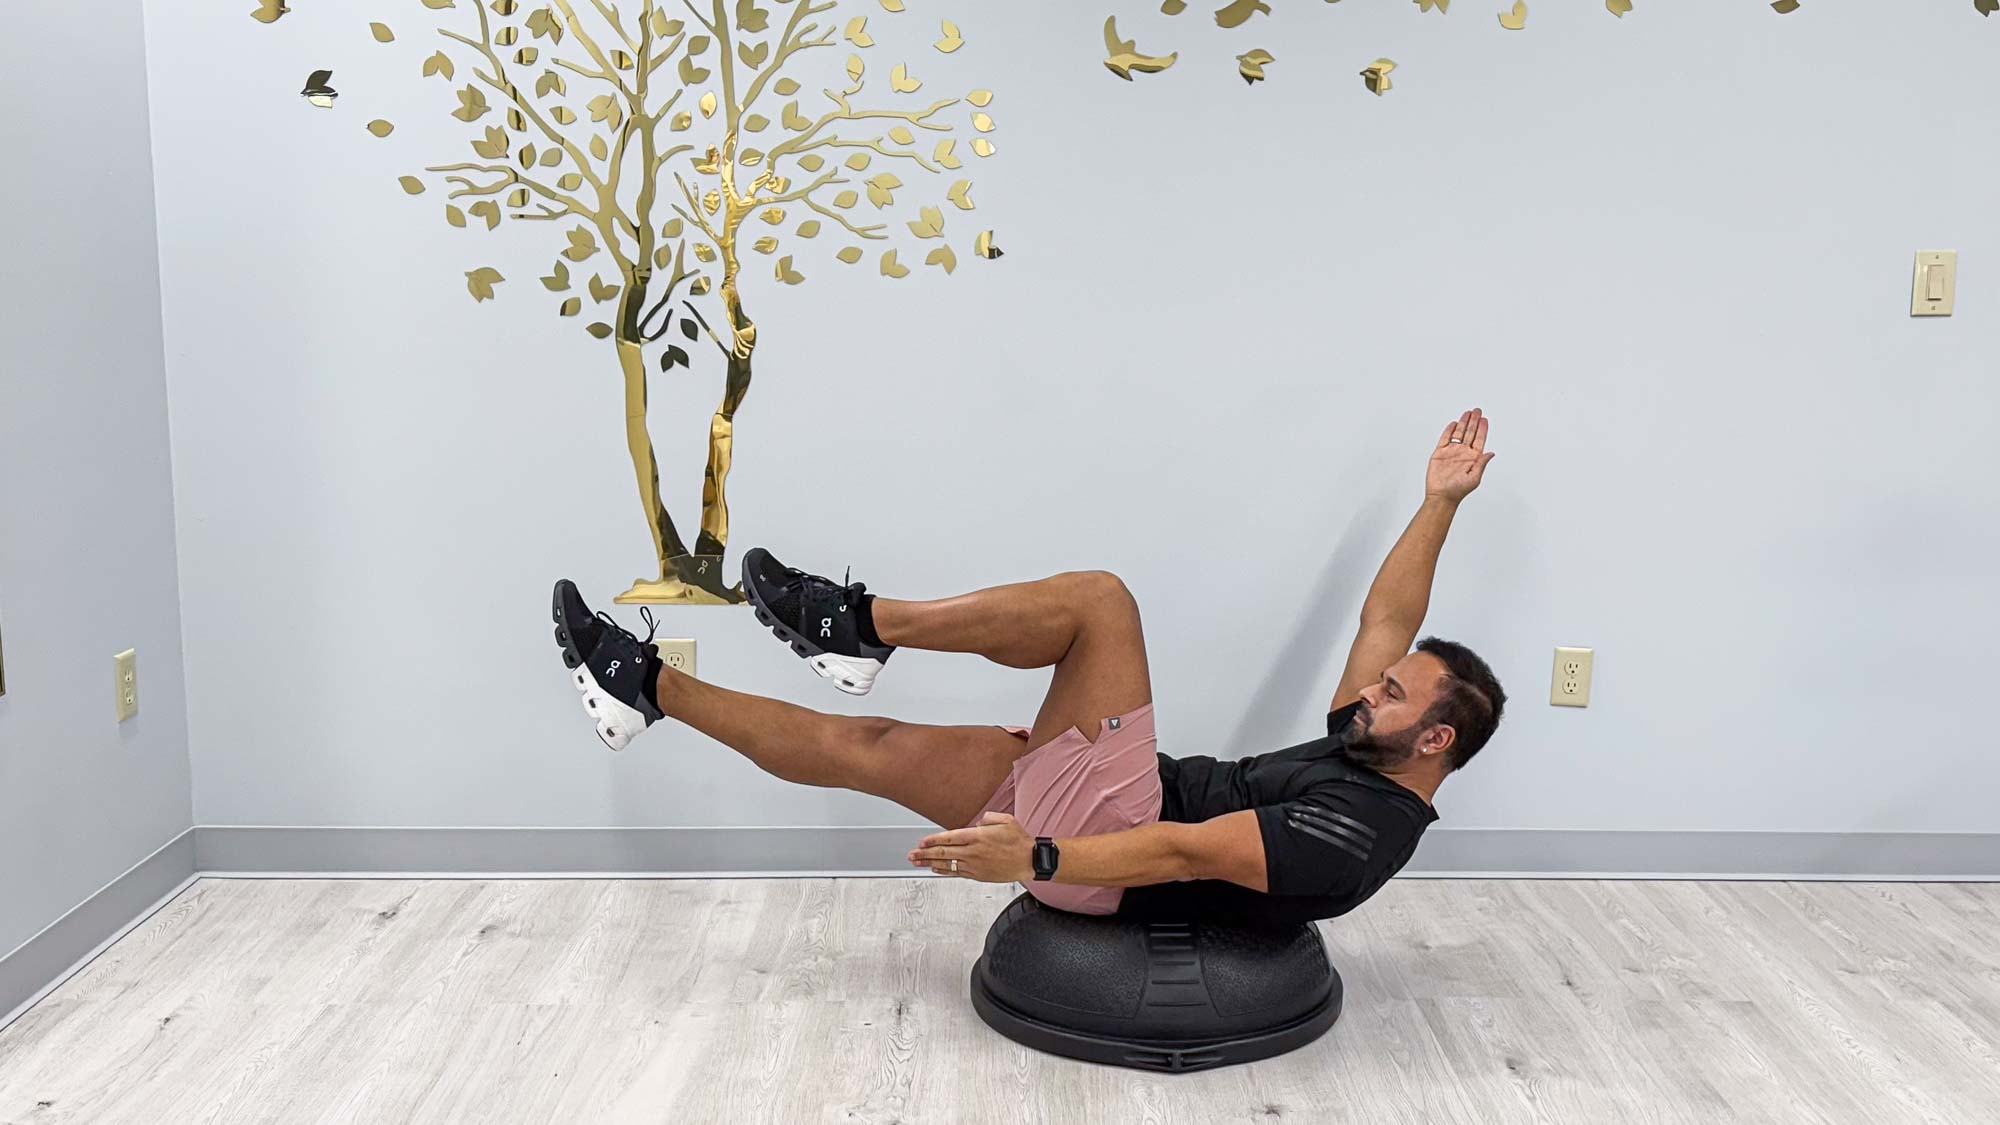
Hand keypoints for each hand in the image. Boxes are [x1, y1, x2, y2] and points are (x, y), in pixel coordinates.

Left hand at [908, 812, 1034, 883]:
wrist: (1030, 861)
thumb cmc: (1019, 841)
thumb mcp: (1005, 820)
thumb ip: (988, 818)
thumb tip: (977, 822)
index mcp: (977, 836)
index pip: (949, 838)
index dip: (933, 840)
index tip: (921, 842)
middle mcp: (973, 851)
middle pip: (943, 853)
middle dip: (925, 853)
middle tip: (912, 854)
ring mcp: (975, 865)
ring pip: (947, 864)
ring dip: (930, 863)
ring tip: (917, 863)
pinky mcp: (978, 875)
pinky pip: (957, 873)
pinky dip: (944, 871)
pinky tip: (936, 870)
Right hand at [1426, 408, 1494, 502]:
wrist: (1441, 496)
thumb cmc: (1458, 491)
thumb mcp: (1475, 478)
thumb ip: (1481, 464)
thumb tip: (1491, 453)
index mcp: (1473, 458)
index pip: (1479, 440)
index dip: (1482, 429)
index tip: (1484, 419)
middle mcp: (1463, 453)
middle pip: (1470, 433)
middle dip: (1474, 421)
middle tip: (1477, 411)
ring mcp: (1451, 452)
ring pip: (1459, 434)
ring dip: (1463, 423)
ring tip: (1468, 413)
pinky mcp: (1440, 453)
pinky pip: (1445, 439)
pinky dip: (1449, 431)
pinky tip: (1454, 424)